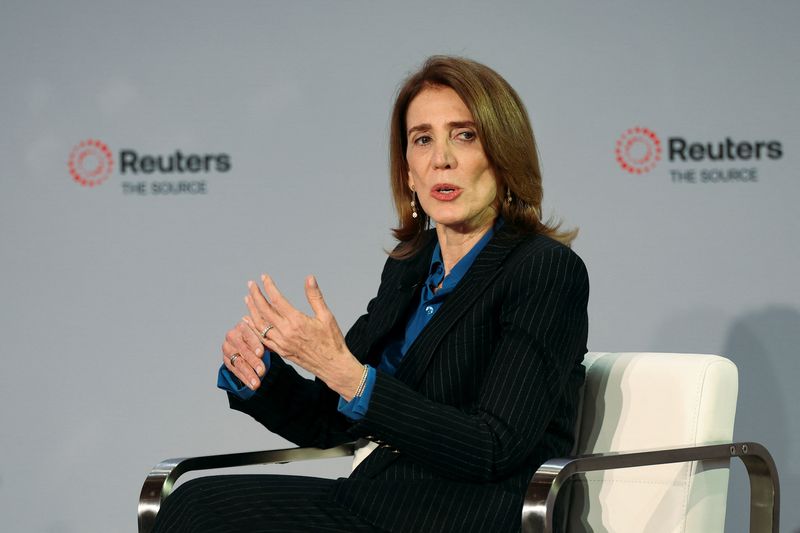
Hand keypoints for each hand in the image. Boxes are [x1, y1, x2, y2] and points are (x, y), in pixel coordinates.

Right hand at [221, 319, 266, 390]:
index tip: (261, 353)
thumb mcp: (264, 334)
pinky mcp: (226, 359)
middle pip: (243, 350)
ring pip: (238, 362)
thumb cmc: (260, 335)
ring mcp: (227, 348)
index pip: (248, 334)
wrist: (248, 340)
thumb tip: (279, 342)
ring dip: (248, 374)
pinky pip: (235, 370)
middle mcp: (232, 335)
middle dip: (253, 362)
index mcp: (242, 325)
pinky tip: (251, 385)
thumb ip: (267, 337)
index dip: (254, 344)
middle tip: (262, 372)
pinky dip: (244, 379)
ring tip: (257, 384)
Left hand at [243, 274, 363, 399]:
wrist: (333, 366)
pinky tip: (249, 321)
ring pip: (260, 325)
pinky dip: (254, 328)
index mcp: (297, 321)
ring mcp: (282, 343)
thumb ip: (315, 296)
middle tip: (251, 285)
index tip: (264, 277)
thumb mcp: (326, 316)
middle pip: (264, 311)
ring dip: (252, 310)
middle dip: (256, 296)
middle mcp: (286, 333)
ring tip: (248, 299)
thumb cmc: (332, 341)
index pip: (277, 300)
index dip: (269, 287)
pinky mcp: (281, 351)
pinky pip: (262, 339)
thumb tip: (309, 278)